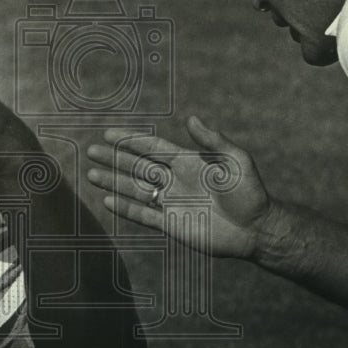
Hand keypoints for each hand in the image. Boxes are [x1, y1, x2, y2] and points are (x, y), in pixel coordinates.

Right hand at [86, 116, 271, 259]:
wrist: (256, 229)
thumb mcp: (236, 161)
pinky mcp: (171, 224)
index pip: (151, 148)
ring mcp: (171, 203)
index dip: (130, 140)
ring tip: (91, 175)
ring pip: (135, 190)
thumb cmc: (250, 192)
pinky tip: (108, 201)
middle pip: (137, 167)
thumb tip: (191, 119)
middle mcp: (175, 180)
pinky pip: (143, 215)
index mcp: (187, 162)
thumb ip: (213, 141)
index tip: (109, 133)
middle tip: (91, 151)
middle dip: (114, 159)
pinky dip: (125, 208)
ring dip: (113, 182)